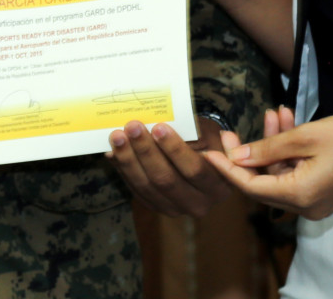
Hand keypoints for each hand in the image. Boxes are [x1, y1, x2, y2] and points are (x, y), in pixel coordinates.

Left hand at [105, 114, 232, 216]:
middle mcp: (199, 204)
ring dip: (129, 160)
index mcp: (219, 186)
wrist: (203, 158)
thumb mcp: (210, 133)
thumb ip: (197, 132)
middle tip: (132, 127)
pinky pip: (136, 190)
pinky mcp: (156, 206)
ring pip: (147, 187)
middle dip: (146, 151)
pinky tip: (113, 151)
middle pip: (166, 180)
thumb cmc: (207, 142)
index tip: (159, 127)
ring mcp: (175, 208)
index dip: (175, 149)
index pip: (195, 169)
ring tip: (117, 136)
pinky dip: (123, 170)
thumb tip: (167, 124)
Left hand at [205, 111, 332, 219]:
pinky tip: (286, 121)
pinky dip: (287, 150)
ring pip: (278, 173)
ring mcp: (314, 200)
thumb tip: (237, 157)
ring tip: (272, 113)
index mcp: (300, 196)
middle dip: (247, 154)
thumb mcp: (304, 137)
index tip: (208, 153)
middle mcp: (305, 206)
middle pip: (262, 183)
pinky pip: (294, 172)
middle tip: (231, 131)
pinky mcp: (322, 190)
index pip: (250, 187)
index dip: (227, 169)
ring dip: (272, 146)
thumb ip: (267, 148)